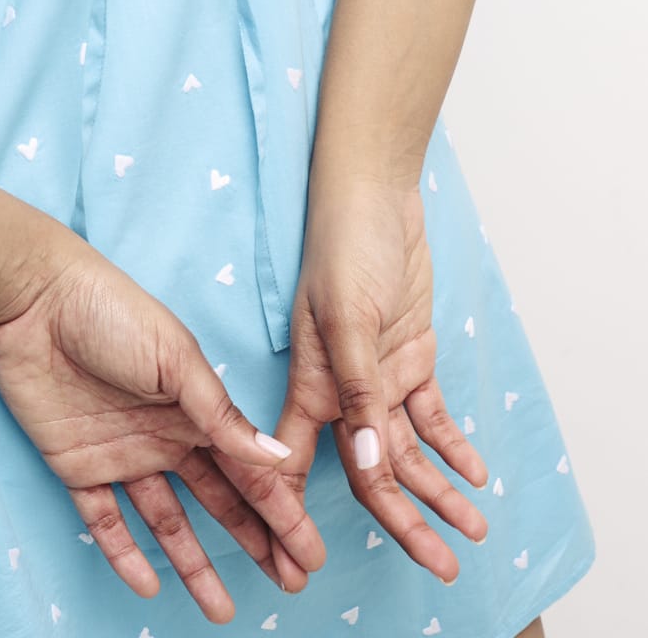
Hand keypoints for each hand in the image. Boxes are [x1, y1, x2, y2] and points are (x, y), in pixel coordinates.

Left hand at [0, 234, 326, 622]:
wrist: (34, 301)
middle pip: (219, 499)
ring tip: (222, 608)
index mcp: (196, 406)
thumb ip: (221, 416)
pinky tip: (148, 584)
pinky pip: (104, 520)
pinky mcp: (77, 465)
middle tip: (288, 583)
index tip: (310, 553)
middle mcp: (166, 434)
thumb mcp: (175, 360)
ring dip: (195, 563)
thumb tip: (278, 457)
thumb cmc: (112, 313)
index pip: (249, 469)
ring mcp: (123, 453)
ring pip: (167, 521)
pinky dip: (124, 554)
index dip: (281, 512)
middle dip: (255, 540)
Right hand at [268, 177, 488, 586]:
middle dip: (403, 523)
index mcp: (312, 386)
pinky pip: (431, 417)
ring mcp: (378, 377)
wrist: (375, 199)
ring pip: (406, 453)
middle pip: (370, 473)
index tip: (301, 570)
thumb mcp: (348, 320)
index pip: (297, 466)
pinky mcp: (409, 358)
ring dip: (438, 492)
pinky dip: (451, 447)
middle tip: (439, 568)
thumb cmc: (343, 247)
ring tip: (471, 533)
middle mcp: (342, 393)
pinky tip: (473, 475)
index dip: (295, 519)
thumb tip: (367, 468)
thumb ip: (357, 394)